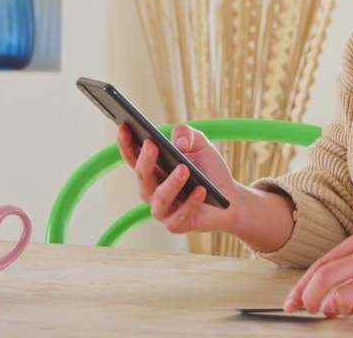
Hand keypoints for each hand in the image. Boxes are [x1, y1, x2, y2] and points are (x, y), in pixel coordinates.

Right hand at [115, 123, 239, 234]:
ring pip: (160, 198)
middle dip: (146, 160)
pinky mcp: (177, 224)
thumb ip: (187, 134)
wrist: (229, 195)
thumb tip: (178, 142)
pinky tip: (201, 190)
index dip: (125, 143)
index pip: (133, 156)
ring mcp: (163, 209)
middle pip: (143, 176)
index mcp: (152, 169)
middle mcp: (152, 190)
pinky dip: (191, 203)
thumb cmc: (208, 169)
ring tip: (183, 169)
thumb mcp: (200, 144)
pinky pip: (181, 215)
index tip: (123, 127)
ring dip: (171, 184)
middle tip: (152, 145)